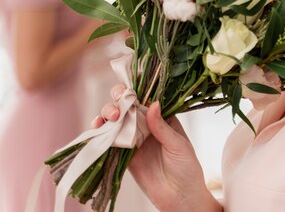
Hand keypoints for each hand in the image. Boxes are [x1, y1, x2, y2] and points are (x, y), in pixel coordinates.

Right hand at [93, 85, 221, 211]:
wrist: (179, 197)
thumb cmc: (187, 168)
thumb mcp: (178, 145)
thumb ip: (162, 127)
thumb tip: (152, 104)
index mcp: (163, 118)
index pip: (148, 98)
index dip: (137, 90)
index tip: (129, 88)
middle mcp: (147, 125)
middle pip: (128, 106)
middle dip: (119, 100)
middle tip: (119, 106)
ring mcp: (134, 138)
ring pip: (116, 120)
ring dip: (108, 114)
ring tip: (110, 118)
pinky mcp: (124, 154)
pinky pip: (109, 140)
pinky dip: (101, 132)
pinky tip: (97, 127)